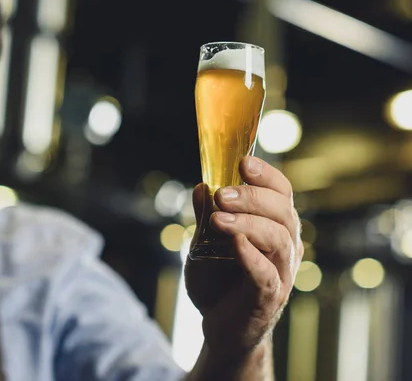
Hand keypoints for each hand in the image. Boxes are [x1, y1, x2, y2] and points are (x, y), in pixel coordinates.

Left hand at [185, 156, 303, 362]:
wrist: (218, 325)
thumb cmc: (216, 280)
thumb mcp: (204, 244)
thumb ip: (205, 218)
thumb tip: (202, 187)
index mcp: (273, 227)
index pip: (282, 194)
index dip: (267, 175)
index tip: (244, 162)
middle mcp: (285, 247)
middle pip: (283, 212)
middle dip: (254, 197)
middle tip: (224, 194)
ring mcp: (281, 273)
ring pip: (279, 240)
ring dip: (249, 224)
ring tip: (219, 218)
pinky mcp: (270, 298)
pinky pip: (267, 275)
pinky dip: (251, 257)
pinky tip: (234, 244)